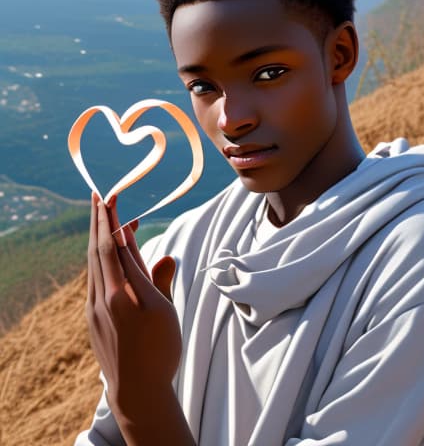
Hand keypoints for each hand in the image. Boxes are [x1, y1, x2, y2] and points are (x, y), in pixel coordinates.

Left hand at [86, 193, 181, 420]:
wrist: (137, 391)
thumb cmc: (160, 351)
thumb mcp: (166, 313)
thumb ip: (160, 281)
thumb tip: (165, 256)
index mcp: (127, 293)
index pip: (116, 246)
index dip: (113, 220)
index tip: (111, 197)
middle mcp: (106, 296)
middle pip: (98, 249)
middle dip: (98, 220)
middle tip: (98, 196)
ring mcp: (95, 307)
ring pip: (92, 262)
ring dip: (95, 236)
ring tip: (99, 217)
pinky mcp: (93, 316)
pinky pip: (92, 277)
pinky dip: (96, 257)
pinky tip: (101, 252)